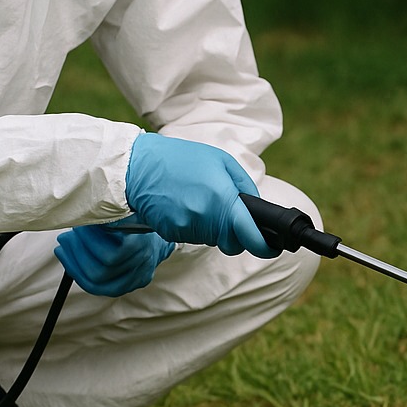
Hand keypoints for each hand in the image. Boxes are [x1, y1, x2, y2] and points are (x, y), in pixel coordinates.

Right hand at [54, 223, 175, 296]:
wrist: (156, 214)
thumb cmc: (129, 234)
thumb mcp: (112, 249)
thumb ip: (91, 256)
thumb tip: (64, 250)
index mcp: (125, 282)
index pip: (95, 285)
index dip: (74, 268)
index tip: (60, 251)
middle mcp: (136, 275)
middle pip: (98, 276)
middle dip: (75, 256)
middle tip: (65, 238)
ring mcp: (141, 260)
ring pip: (106, 263)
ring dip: (85, 245)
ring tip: (79, 228)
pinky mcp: (142, 246)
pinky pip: (115, 249)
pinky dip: (98, 237)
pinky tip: (93, 224)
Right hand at [124, 133, 277, 256]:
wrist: (136, 167)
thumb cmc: (181, 159)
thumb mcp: (220, 161)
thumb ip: (242, 186)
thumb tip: (254, 208)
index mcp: (221, 198)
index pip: (250, 235)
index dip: (264, 245)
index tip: (270, 247)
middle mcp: (205, 218)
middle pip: (231, 243)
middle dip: (235, 233)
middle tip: (226, 213)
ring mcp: (186, 228)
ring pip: (212, 240)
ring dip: (213, 227)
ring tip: (199, 200)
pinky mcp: (171, 234)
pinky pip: (192, 237)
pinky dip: (194, 226)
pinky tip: (184, 205)